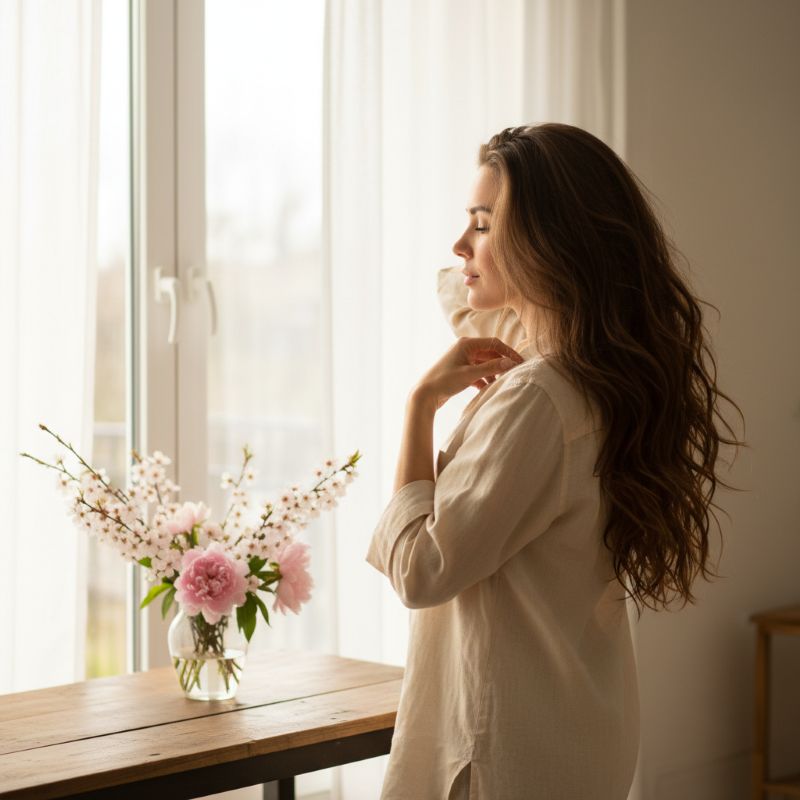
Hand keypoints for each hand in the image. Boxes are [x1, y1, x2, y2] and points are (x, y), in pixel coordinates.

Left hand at [411, 337, 525, 409]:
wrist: (424, 394)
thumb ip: (491, 368)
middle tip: (514, 373)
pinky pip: (477, 372)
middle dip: (502, 363)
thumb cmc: (444, 381)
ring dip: (493, 372)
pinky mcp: (460, 371)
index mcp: (466, 343)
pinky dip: (484, 379)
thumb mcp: (470, 374)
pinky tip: (488, 388)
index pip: (494, 343)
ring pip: (484, 364)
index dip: (509, 352)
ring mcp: (462, 360)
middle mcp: (464, 349)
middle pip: (490, 353)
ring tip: (501, 383)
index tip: (520, 362)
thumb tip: (510, 362)